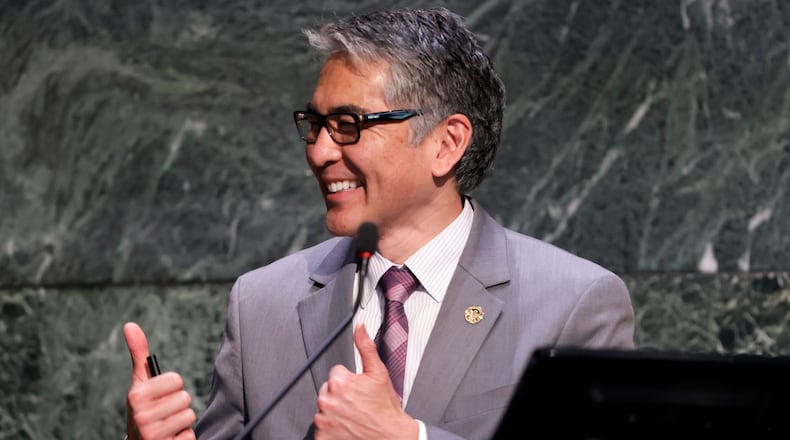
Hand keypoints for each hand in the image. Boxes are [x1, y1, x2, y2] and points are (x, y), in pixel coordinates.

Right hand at [124, 322, 196, 439]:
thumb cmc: (144, 408)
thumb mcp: (139, 383)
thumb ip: (138, 353)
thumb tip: (130, 325)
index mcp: (136, 396)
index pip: (176, 380)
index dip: (172, 387)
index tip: (161, 395)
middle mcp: (142, 416)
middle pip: (185, 398)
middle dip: (177, 405)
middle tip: (164, 413)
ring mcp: (153, 434)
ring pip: (189, 416)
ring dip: (181, 422)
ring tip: (167, 426)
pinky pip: (190, 436)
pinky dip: (184, 437)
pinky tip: (170, 438)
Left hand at [313, 324, 418, 439]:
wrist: (390, 436)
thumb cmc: (385, 409)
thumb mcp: (378, 373)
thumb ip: (366, 347)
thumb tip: (359, 328)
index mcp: (339, 382)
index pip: (336, 374)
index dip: (350, 381)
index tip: (359, 390)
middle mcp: (327, 400)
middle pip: (328, 391)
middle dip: (340, 395)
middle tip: (357, 404)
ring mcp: (323, 420)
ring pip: (325, 409)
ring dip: (335, 411)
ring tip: (353, 416)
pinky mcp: (322, 437)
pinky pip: (322, 428)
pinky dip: (331, 428)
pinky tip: (347, 427)